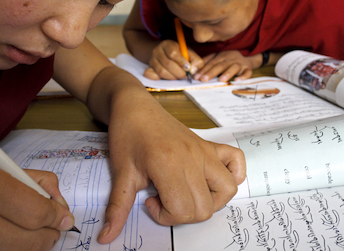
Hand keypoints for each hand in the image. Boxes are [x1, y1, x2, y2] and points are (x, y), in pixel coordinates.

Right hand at [0, 161, 73, 250]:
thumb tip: (61, 206)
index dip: (56, 216)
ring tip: (27, 234)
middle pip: (28, 239)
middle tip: (52, 231)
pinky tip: (4, 242)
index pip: (33, 208)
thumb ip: (32, 182)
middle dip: (49, 236)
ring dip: (30, 248)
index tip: (63, 217)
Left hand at [97, 102, 245, 243]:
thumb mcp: (120, 173)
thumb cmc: (126, 135)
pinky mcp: (209, 145)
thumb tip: (106, 236)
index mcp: (169, 164)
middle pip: (205, 207)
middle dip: (183, 213)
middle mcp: (192, 157)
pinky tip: (210, 179)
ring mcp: (204, 150)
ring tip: (185, 192)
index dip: (165, 216)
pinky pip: (236, 160)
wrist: (134, 107)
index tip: (150, 201)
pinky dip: (233, 174)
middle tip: (163, 198)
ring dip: (209, 200)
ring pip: (227, 189)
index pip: (183, 210)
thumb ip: (117, 207)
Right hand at [144, 40, 203, 79]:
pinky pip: (150, 75)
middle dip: (179, 72)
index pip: (173, 53)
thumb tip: (193, 70)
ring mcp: (152, 59)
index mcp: (168, 44)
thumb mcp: (190, 54)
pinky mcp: (148, 68)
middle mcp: (157, 50)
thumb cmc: (180, 55)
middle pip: (167, 64)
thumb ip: (196, 61)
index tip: (188, 68)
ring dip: (172, 77)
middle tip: (185, 76)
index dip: (181, 62)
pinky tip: (167, 77)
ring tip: (178, 76)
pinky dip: (159, 78)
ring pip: (161, 71)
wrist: (166, 54)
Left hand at [194, 50, 259, 82]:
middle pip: (220, 65)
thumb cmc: (228, 59)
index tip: (196, 77)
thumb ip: (206, 61)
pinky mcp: (248, 68)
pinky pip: (248, 72)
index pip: (211, 63)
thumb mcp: (217, 56)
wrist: (246, 57)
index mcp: (221, 56)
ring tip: (220, 80)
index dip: (203, 70)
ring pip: (234, 67)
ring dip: (227, 73)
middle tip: (203, 79)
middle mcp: (230, 59)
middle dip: (211, 72)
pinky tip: (237, 81)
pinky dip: (243, 77)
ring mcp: (240, 64)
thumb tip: (194, 68)